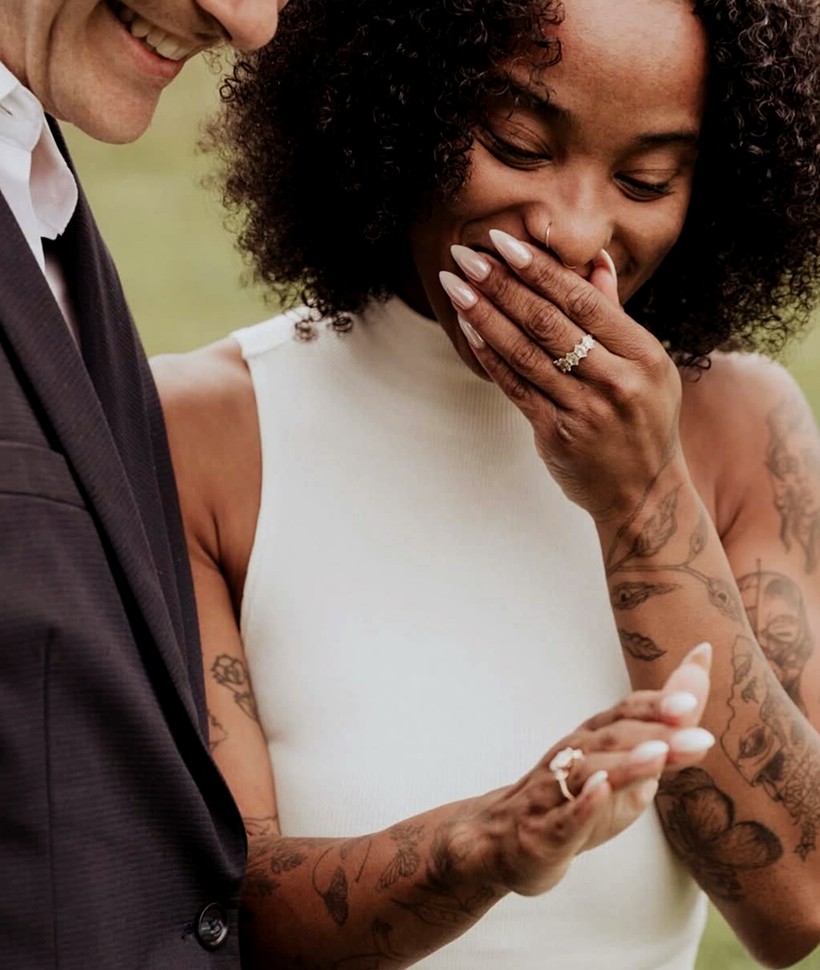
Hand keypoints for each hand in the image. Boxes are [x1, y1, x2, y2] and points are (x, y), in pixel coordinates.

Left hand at [441, 233, 686, 522]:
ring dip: (485, 315)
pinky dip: (490, 355)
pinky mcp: (557, 435)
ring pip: (525, 353)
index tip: (504, 242)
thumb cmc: (643, 420)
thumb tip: (596, 261)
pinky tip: (468, 329)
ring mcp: (585, 410)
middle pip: (548, 322)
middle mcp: (616, 380)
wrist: (643, 493)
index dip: (539, 269)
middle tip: (465, 255)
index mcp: (644, 354)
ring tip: (456, 286)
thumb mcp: (646, 366)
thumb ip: (614, 315)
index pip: (582, 300)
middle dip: (502, 284)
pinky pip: (515, 387)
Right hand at [457, 642, 712, 896]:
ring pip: (589, 771)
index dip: (656, 706)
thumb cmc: (578, 796)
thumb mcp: (630, 760)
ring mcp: (555, 791)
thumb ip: (669, 720)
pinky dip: (583, 802)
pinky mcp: (545, 831)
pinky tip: (602, 789)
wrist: (510, 840)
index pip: (626, 713)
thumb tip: (701, 660)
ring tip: (658, 756)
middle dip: (654, 731)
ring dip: (625, 762)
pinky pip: (563, 815)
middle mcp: (573, 755)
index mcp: (594, 737)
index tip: (691, 703)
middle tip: (695, 728)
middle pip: (613, 737)